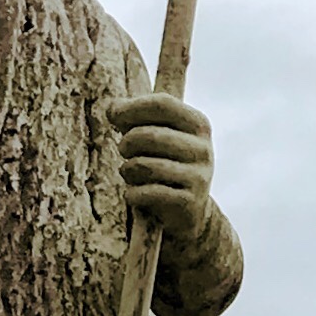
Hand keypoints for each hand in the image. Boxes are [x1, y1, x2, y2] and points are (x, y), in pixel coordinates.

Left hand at [113, 93, 213, 241]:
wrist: (187, 211)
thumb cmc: (164, 162)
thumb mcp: (157, 132)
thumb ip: (137, 113)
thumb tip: (113, 108)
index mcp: (198, 124)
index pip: (162, 103)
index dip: (132, 107)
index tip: (113, 116)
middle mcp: (203, 148)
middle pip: (148, 135)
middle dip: (126, 143)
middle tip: (124, 151)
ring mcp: (199, 176)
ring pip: (144, 165)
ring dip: (127, 170)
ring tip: (130, 173)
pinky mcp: (189, 202)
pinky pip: (147, 192)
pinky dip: (132, 194)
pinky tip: (134, 195)